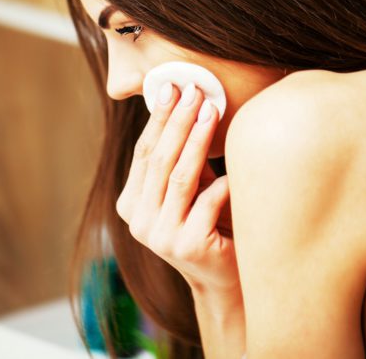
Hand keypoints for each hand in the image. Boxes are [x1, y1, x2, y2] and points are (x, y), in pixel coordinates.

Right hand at [116, 82, 238, 293]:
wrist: (225, 278)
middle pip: (158, 160)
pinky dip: (223, 180)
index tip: (170, 87)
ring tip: (210, 111)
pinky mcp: (187, 246)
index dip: (157, 119)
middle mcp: (137, 221)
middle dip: (176, 121)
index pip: (143, 153)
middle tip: (192, 91)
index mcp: (130, 204)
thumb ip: (181, 158)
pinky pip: (207, 202)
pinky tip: (235, 163)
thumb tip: (186, 101)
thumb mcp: (188, 189)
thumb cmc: (210, 224)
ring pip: (179, 177)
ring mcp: (159, 236)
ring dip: (196, 140)